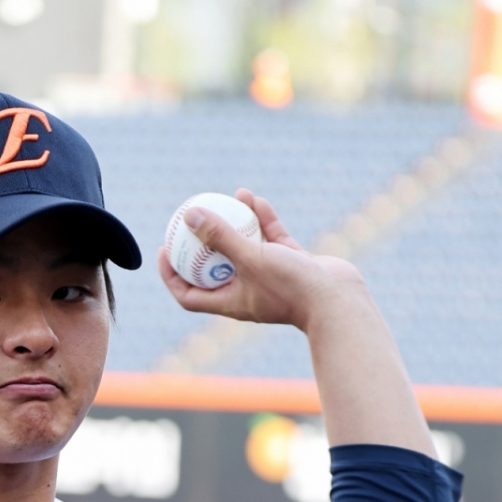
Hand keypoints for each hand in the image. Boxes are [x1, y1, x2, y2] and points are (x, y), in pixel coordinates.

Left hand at [157, 188, 362, 331]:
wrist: (337, 300)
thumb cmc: (290, 286)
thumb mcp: (250, 258)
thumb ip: (220, 237)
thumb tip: (190, 216)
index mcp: (230, 303)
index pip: (190, 295)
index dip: (171, 276)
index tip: (164, 251)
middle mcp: (246, 292)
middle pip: (213, 268)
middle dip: (200, 245)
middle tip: (189, 220)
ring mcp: (269, 278)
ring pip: (244, 249)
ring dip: (234, 225)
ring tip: (226, 199)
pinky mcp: (290, 264)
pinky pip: (270, 239)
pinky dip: (261, 221)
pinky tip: (253, 199)